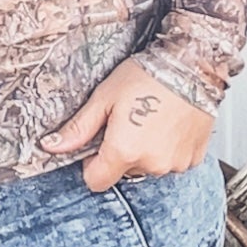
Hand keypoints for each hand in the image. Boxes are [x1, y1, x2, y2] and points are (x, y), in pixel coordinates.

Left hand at [38, 60, 214, 192]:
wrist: (192, 64)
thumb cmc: (149, 75)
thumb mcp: (105, 97)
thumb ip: (79, 127)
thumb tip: (54, 145)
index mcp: (124, 151)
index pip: (96, 181)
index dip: (92, 164)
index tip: (98, 144)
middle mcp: (151, 163)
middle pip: (123, 172)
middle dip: (121, 152)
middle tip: (128, 121)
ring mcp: (175, 163)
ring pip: (149, 166)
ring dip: (146, 150)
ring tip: (151, 119)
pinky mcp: (193, 158)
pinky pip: (172, 161)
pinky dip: (168, 148)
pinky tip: (168, 124)